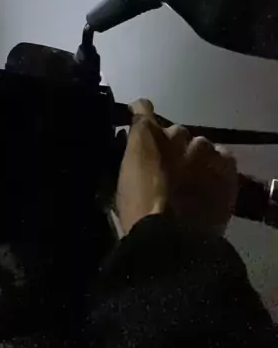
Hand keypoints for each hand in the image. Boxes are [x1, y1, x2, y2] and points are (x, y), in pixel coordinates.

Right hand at [116, 99, 237, 236]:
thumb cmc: (138, 212)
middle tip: (169, 172)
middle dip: (171, 148)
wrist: (171, 239)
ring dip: (195, 159)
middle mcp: (176, 133)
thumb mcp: (121, 182)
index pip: (142, 108)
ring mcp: (205, 148)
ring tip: (193, 184)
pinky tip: (210, 185)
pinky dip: (216, 168)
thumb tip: (136, 155)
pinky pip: (222, 158)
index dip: (141, 115)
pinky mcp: (227, 165)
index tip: (140, 125)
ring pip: (200, 146)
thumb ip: (131, 159)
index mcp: (146, 134)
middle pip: (175, 133)